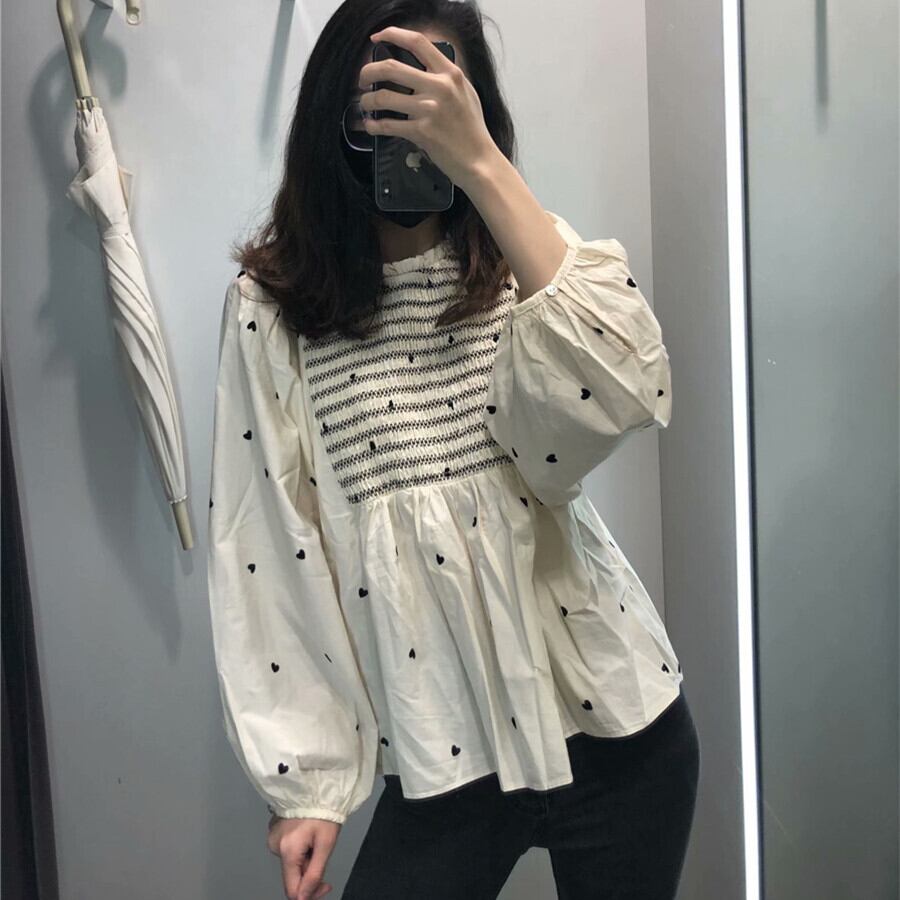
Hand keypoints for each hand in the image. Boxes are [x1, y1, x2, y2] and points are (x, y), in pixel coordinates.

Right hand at [266, 815, 340, 899]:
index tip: (326, 885)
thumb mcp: (326, 844)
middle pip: (292, 874)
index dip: (310, 894)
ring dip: (305, 857)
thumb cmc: (323, 811)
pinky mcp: (273, 829)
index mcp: (287, 851)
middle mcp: (274, 845)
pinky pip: (287, 848)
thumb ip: (315, 873)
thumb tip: (303, 898)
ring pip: (291, 861)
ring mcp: (272, 836)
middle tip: (322, 851)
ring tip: (315, 836)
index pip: (293, 889)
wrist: (314, 783)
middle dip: (309, 869)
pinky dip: (299, 847)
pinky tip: (307, 832)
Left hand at [358, 25, 499, 191]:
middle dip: (368, 71)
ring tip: (366, 104)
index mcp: (450, 74)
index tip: (378, 38)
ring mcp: (429, 109)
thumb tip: (424, 68)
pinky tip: (371, 125)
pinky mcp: (421, 132)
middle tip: (363, 78)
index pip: (418, 42)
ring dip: (368, 101)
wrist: (479, 160)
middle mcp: (439, 87)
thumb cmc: (472, 130)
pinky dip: (374, 125)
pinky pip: (388, 125)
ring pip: (383, 97)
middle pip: (391, 67)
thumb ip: (446, 78)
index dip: (393, 34)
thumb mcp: (466, 93)